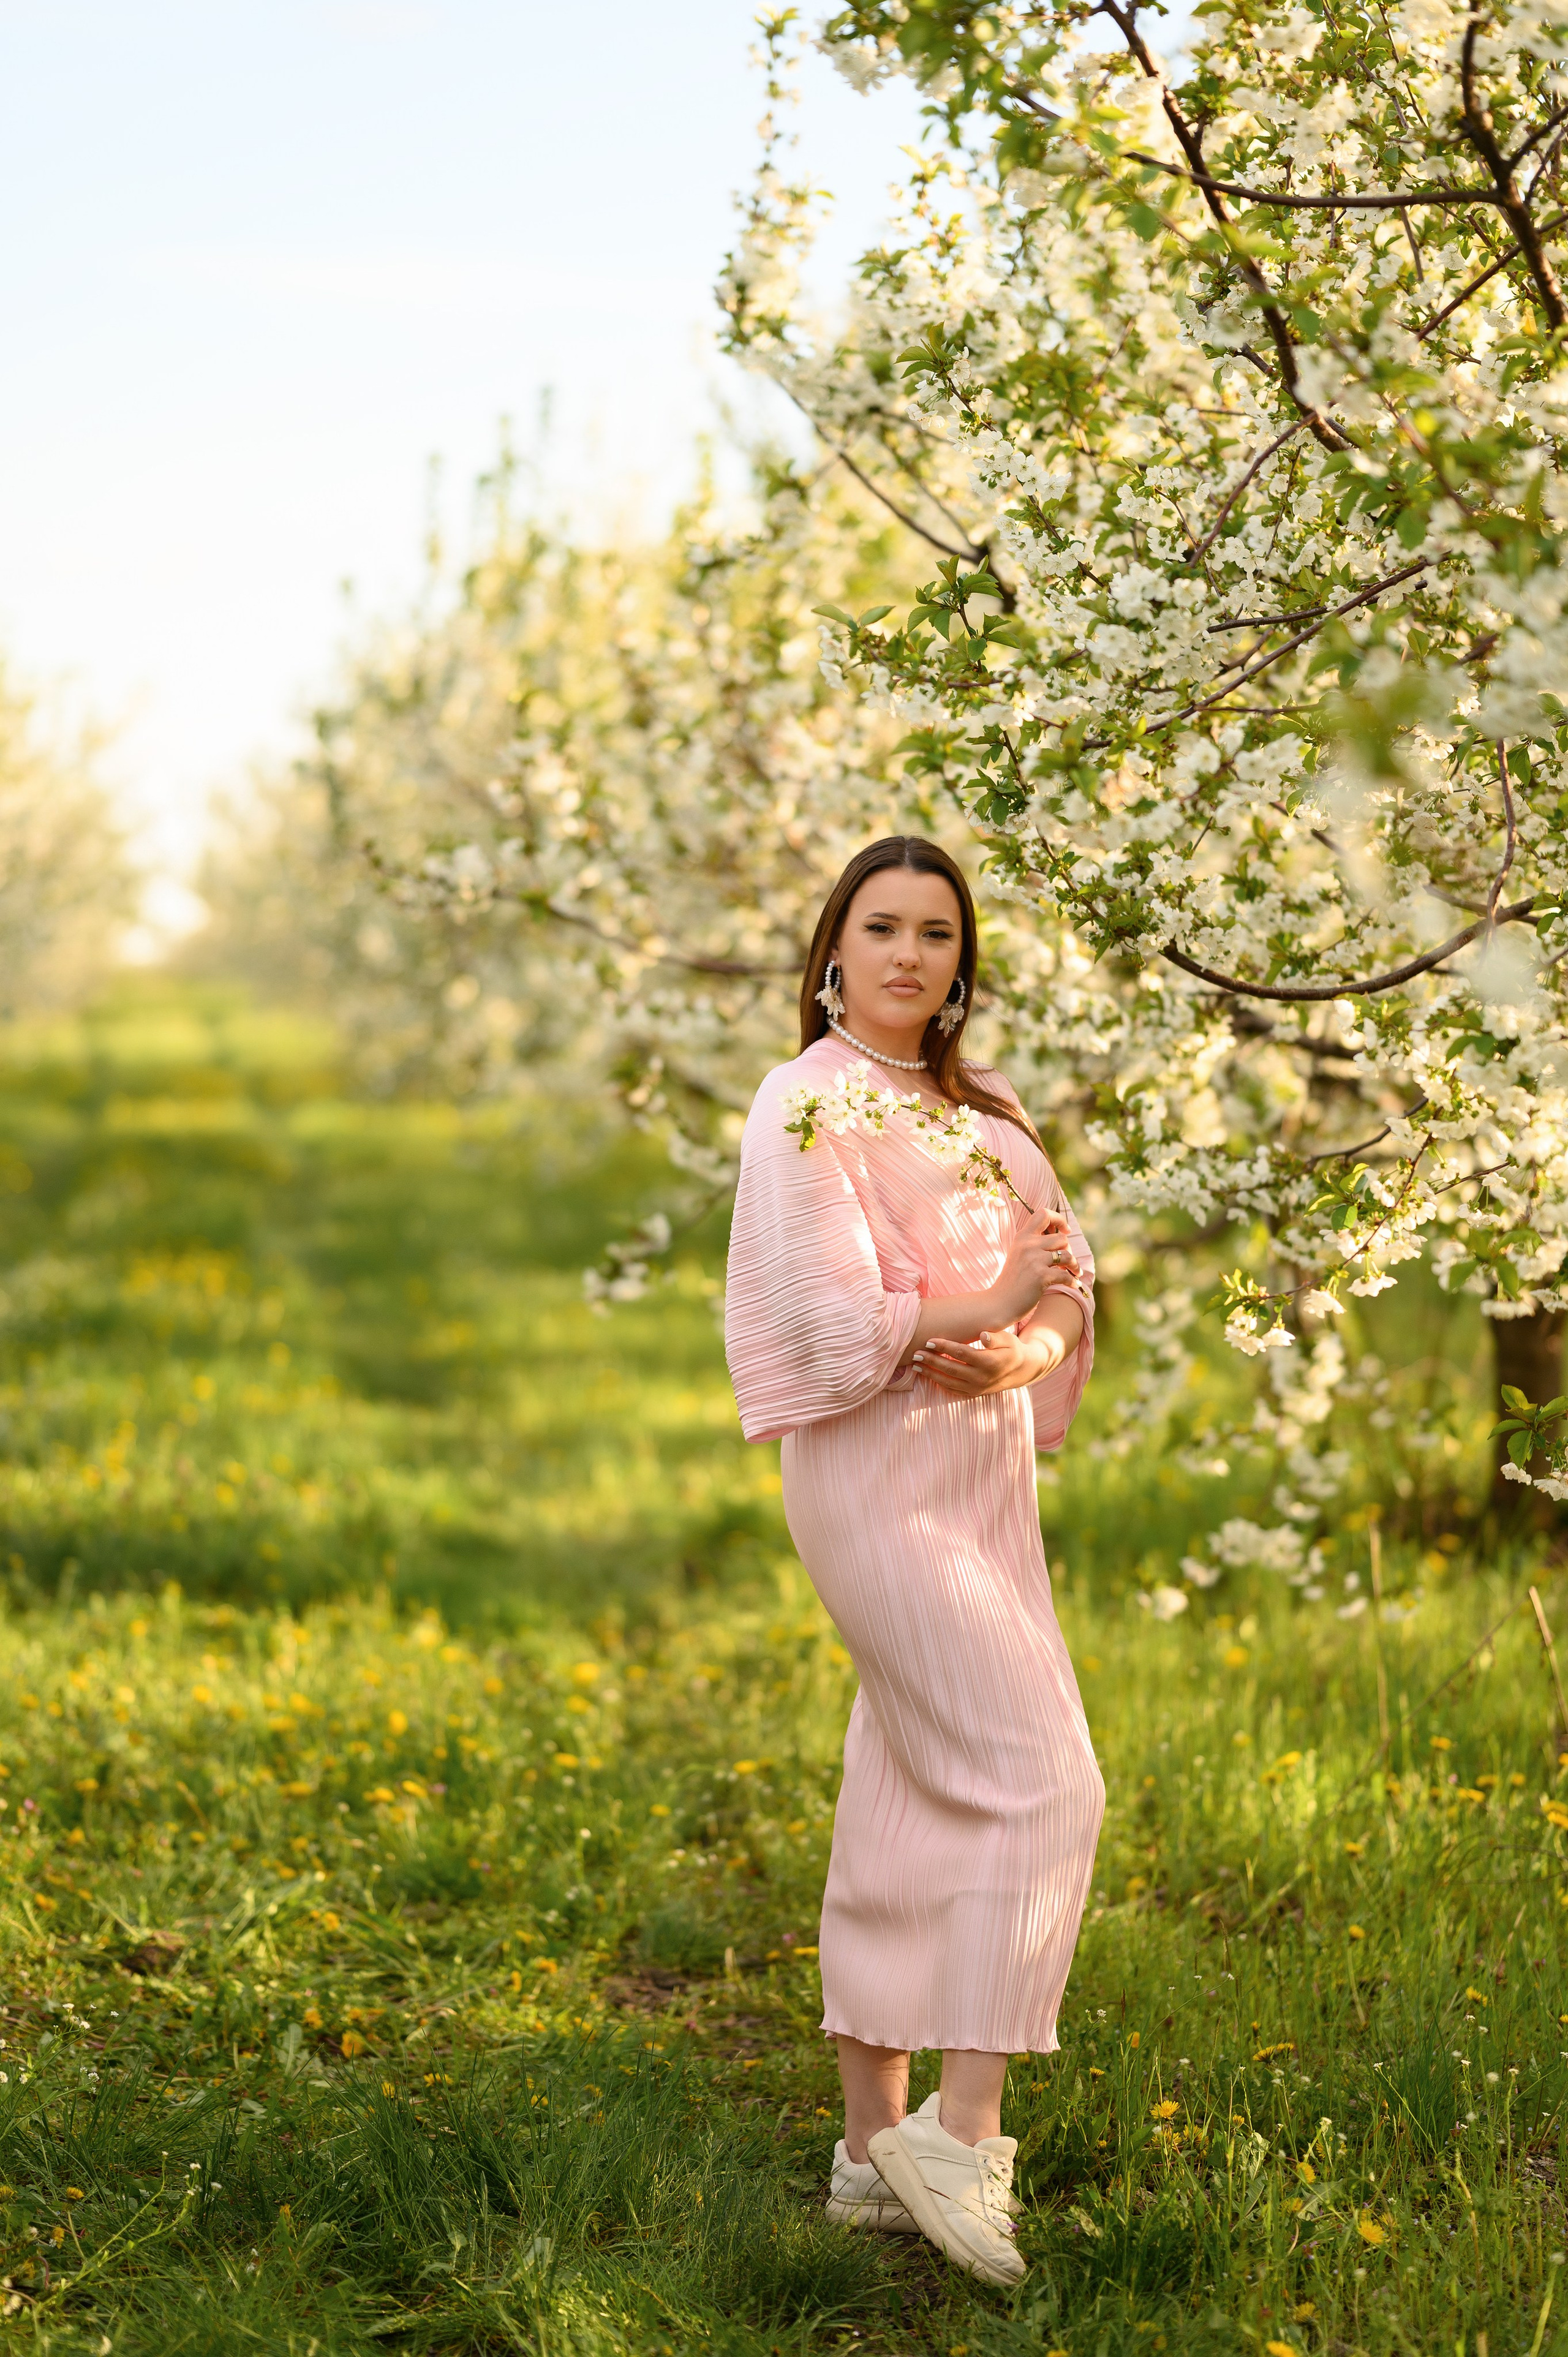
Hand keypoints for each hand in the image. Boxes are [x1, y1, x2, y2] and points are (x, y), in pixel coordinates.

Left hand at [913, 1328, 1046, 1396]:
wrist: (1021, 1371)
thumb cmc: (1011, 1349)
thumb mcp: (1008, 1339)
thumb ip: (994, 1337)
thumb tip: (982, 1335)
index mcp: (990, 1362)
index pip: (962, 1353)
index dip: (944, 1347)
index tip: (929, 1340)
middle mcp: (982, 1378)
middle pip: (951, 1369)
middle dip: (931, 1360)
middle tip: (916, 1352)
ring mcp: (977, 1388)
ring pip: (949, 1382)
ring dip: (930, 1374)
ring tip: (916, 1364)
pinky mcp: (974, 1393)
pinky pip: (952, 1390)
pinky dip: (938, 1383)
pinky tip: (927, 1374)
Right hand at [988, 1202, 1082, 1326]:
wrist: (999, 1303)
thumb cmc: (1012, 1281)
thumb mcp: (1019, 1255)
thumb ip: (1035, 1244)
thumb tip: (1062, 1238)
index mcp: (1022, 1237)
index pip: (1044, 1214)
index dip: (1059, 1220)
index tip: (1065, 1231)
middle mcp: (1027, 1244)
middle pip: (1061, 1238)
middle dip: (1068, 1251)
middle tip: (1067, 1263)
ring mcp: (1034, 1260)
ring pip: (1067, 1255)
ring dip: (1074, 1265)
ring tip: (1075, 1272)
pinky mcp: (1041, 1276)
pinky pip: (1066, 1275)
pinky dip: (1073, 1281)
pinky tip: (1074, 1284)